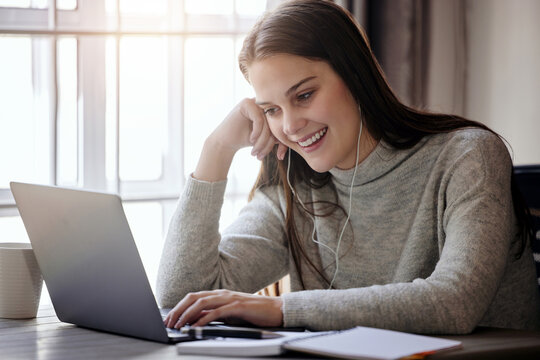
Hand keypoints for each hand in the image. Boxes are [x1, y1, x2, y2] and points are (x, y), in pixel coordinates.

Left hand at [163, 289, 283, 328]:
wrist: (276, 309)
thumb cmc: (253, 313)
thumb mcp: (230, 314)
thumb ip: (214, 315)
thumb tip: (196, 321)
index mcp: (219, 294)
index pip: (193, 297)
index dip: (179, 307)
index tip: (169, 318)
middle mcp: (222, 294)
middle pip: (193, 298)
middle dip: (178, 310)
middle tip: (168, 322)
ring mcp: (230, 299)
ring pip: (202, 303)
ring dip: (187, 314)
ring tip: (179, 325)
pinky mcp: (238, 307)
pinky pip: (216, 312)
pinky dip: (204, 319)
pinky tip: (196, 326)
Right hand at [209, 98, 287, 160]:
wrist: (225, 142)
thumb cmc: (246, 140)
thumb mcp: (267, 139)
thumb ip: (279, 135)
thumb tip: (293, 138)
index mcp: (270, 111)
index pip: (282, 125)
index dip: (283, 141)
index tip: (280, 156)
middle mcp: (264, 104)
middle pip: (275, 125)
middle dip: (270, 143)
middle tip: (262, 155)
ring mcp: (255, 101)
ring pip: (267, 124)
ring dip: (262, 141)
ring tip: (256, 153)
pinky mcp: (246, 103)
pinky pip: (259, 120)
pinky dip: (257, 133)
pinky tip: (251, 140)